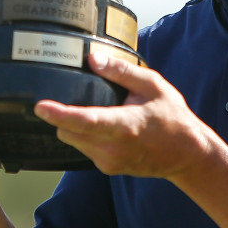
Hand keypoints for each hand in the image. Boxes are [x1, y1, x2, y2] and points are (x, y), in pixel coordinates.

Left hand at [34, 54, 212, 179]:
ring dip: (74, 126)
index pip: (84, 121)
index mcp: (123, 125)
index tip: (40, 107)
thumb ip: (121, 71)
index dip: (59, 114)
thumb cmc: (172, 117)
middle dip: (63, 116)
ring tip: (98, 112)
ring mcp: (109, 161)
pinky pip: (84, 149)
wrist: (187, 154)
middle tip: (73, 98)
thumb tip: (93, 59)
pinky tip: (105, 127)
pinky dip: (86, 136)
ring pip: (72, 141)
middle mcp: (112, 147)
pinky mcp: (108, 168)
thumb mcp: (153, 86)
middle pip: (68, 131)